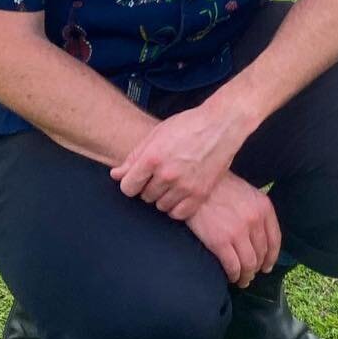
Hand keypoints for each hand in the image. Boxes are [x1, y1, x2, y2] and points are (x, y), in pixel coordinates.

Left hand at [110, 102, 245, 220]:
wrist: (222, 125)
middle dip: (149, 187)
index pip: (128, 187)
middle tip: (161, 175)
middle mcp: (167, 174)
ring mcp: (185, 186)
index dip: (131, 183)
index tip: (138, 179)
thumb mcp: (157, 134)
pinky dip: (177, 206)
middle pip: (145, 196)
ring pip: (161, 206)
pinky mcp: (200, 193)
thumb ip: (134, 157)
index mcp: (153, 158)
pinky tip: (180, 193)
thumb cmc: (189, 125)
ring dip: (163, 197)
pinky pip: (179, 213)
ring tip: (173, 182)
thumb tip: (116, 175)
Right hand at [187, 173, 281, 287]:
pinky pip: (232, 266)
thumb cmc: (220, 187)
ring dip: (246, 276)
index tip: (266, 266)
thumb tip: (260, 237)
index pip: (274, 240)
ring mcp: (238, 232)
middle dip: (257, 268)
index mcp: (264, 208)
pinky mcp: (220, 242)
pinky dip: (234, 275)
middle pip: (261, 254)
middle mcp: (255, 220)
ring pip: (249, 264)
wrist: (197, 186)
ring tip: (242, 280)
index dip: (271, 257)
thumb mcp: (247, 193)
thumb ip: (257, 212)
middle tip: (251, 274)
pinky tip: (231, 277)